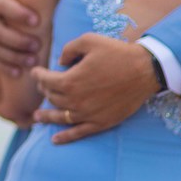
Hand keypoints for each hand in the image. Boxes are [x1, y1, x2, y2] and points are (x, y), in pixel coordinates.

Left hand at [30, 34, 157, 143]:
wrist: (145, 70)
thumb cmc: (117, 53)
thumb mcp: (89, 40)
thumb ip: (68, 49)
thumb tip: (59, 62)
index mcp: (70, 81)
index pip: (46, 80)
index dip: (38, 75)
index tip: (35, 71)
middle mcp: (76, 101)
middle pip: (52, 98)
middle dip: (44, 90)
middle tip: (43, 86)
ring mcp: (88, 114)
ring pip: (60, 117)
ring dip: (47, 117)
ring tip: (36, 118)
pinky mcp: (101, 123)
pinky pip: (79, 133)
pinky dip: (65, 137)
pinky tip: (55, 140)